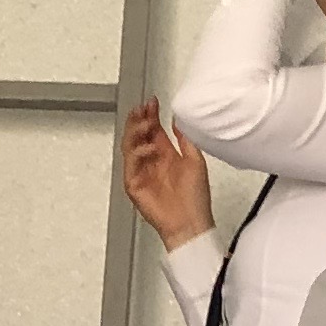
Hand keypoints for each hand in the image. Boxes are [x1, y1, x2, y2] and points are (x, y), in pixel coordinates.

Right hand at [121, 99, 214, 245]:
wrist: (191, 222)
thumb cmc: (195, 199)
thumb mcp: (195, 160)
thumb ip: (185, 139)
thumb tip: (178, 120)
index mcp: (165, 155)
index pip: (153, 130)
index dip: (151, 114)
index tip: (153, 102)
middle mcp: (152, 162)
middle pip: (138, 134)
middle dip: (139, 119)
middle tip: (144, 107)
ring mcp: (141, 173)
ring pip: (130, 146)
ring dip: (136, 131)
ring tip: (146, 121)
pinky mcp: (134, 185)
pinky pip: (130, 164)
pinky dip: (138, 153)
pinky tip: (149, 147)